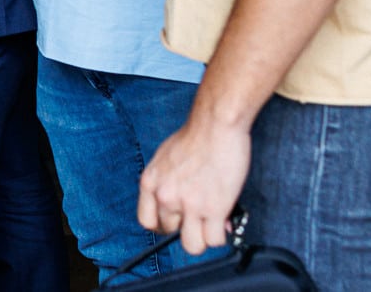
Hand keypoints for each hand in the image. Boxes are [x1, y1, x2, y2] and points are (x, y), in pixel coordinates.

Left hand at [137, 112, 250, 256]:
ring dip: (204, 236)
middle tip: (200, 215)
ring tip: (212, 222)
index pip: (147, 221)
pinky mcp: (213, 209)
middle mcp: (165, 196)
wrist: (216, 124)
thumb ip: (169, 183)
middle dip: (187, 226)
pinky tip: (224, 219)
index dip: (163, 225)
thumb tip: (182, 206)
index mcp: (150, 182)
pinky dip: (220, 234)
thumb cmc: (195, 135)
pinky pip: (214, 240)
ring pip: (193, 246)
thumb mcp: (167, 157)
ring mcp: (189, 205)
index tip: (175, 222)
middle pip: (171, 233)